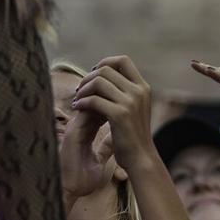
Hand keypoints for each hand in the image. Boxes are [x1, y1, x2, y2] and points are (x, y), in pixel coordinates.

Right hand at [59, 100, 113, 199]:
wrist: (70, 191)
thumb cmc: (82, 180)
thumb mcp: (99, 161)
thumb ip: (106, 148)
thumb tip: (116, 139)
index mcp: (83, 134)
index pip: (97, 111)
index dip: (110, 103)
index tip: (125, 101)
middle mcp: (77, 128)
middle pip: (92, 103)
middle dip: (107, 97)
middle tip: (123, 91)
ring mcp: (74, 129)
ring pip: (88, 104)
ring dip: (103, 98)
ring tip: (119, 94)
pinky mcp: (72, 133)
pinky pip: (84, 112)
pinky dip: (98, 106)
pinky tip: (112, 104)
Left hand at [71, 56, 155, 171]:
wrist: (140, 158)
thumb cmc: (132, 135)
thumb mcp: (134, 109)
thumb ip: (124, 93)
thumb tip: (104, 78)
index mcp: (143, 87)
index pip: (123, 61)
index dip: (105, 63)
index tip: (93, 75)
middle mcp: (138, 91)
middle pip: (106, 69)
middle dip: (88, 77)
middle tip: (79, 90)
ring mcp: (130, 102)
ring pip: (98, 82)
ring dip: (83, 89)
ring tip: (77, 100)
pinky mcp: (120, 114)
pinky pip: (94, 100)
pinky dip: (82, 102)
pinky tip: (77, 109)